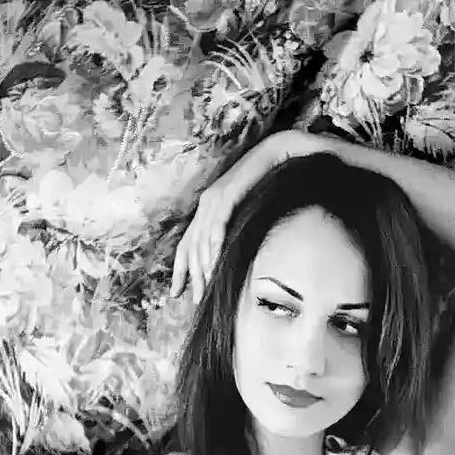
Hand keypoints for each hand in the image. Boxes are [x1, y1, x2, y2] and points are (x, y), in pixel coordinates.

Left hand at [170, 129, 331, 302]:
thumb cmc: (266, 183)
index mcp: (207, 210)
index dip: (179, 270)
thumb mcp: (246, 213)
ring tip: (207, 288)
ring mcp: (214, 198)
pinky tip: (215, 262)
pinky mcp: (227, 194)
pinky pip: (217, 225)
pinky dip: (215, 244)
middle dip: (192, 276)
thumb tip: (234, 256)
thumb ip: (236, 231)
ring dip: (203, 266)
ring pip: (202, 239)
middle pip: (191, 247)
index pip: (186, 244)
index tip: (176, 292)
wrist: (278, 153)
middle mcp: (205, 204)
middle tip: (196, 300)